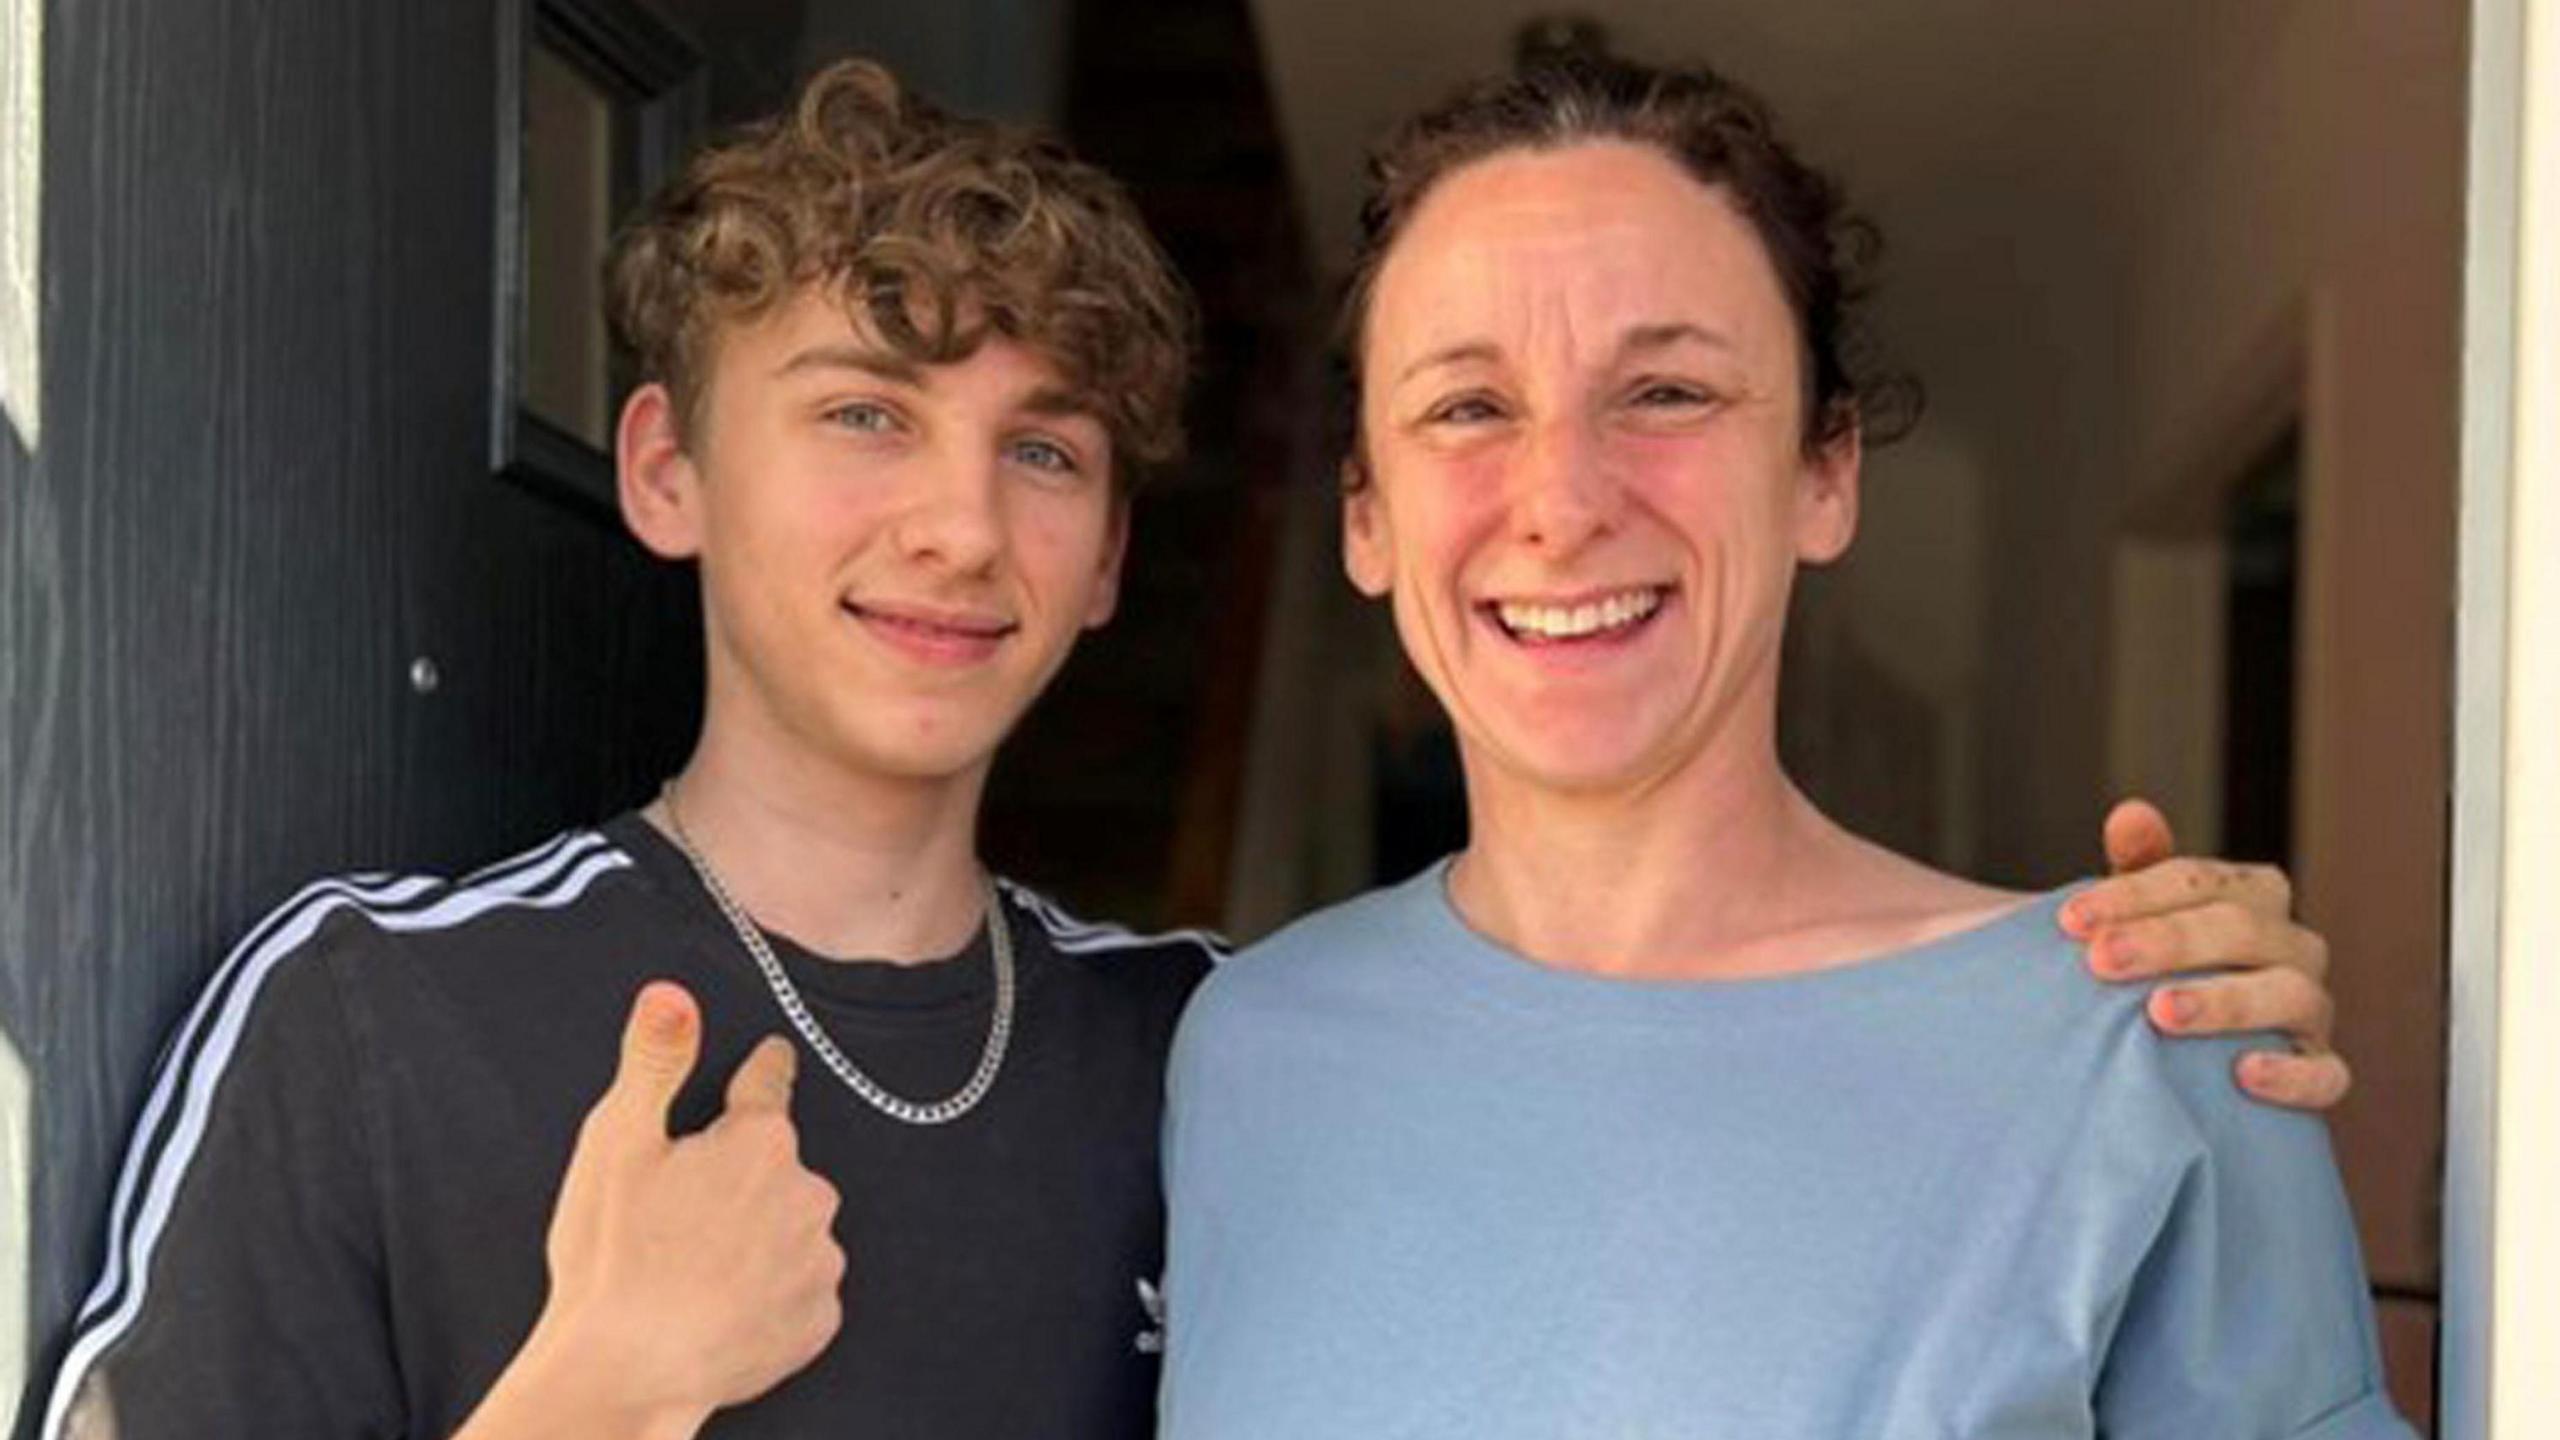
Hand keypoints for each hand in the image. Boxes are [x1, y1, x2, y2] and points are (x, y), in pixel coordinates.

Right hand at [462, 982, 844, 1439]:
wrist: (627, 1373)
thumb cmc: (614, 1258)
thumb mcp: (616, 1144)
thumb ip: (654, 1061)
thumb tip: (672, 993)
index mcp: (759, 1142)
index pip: (768, 1084)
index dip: (760, 1072)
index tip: (769, 1062)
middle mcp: (807, 1194)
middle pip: (776, 1167)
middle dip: (741, 1180)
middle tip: (683, 1216)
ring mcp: (817, 1260)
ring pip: (791, 1228)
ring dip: (759, 1237)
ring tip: (697, 1269)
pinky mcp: (818, 1320)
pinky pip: (798, 1290)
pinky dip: (769, 1294)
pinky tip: (721, 1307)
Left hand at [2059, 799, 2351, 1111]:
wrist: (2179, 1048)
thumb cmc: (2155, 970)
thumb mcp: (2140, 916)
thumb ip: (2138, 866)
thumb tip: (2131, 813)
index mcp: (2252, 896)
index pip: (2197, 881)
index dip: (2132, 894)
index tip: (2069, 919)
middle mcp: (2292, 946)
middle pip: (2241, 929)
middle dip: (2168, 940)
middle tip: (2102, 960)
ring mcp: (2310, 1009)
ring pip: (2291, 994)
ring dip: (2225, 1001)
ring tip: (2160, 1012)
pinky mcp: (2320, 1072)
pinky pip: (2326, 1075)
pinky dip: (2291, 1074)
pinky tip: (2241, 1073)